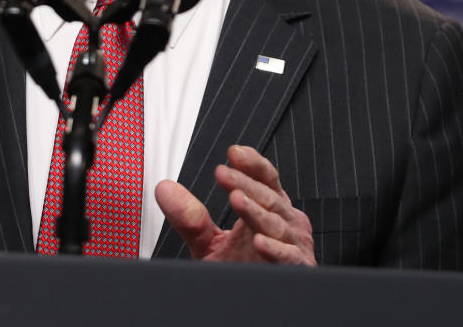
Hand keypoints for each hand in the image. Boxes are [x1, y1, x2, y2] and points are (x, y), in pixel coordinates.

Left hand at [155, 145, 315, 264]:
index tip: (233, 153)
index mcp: (268, 210)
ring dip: (256, 211)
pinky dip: (276, 249)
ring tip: (237, 198)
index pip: (265, 179)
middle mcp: (284, 223)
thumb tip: (164, 189)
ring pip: (277, 223)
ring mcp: (293, 245)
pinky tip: (260, 242)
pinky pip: (289, 257)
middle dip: (244, 183)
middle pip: (268, 196)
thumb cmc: (241, 272)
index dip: (252, 164)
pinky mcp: (298, 268)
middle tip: (223, 173)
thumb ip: (190, 218)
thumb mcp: (209, 244)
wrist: (250, 309)